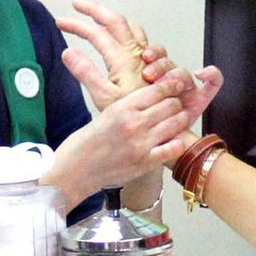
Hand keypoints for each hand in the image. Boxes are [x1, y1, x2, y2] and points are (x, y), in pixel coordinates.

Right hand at [46, 68, 208, 209]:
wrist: (75, 170)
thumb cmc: (88, 142)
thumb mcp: (106, 113)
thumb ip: (130, 106)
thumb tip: (153, 95)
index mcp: (122, 107)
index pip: (158, 90)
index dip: (172, 85)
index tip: (178, 85)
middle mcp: (133, 123)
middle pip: (171, 105)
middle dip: (177, 104)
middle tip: (176, 106)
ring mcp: (141, 144)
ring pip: (176, 123)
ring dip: (180, 121)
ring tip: (177, 122)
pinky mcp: (145, 162)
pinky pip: (174, 148)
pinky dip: (177, 143)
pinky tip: (172, 142)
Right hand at [56, 0, 176, 108]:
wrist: (166, 128)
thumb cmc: (137, 117)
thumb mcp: (105, 97)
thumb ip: (85, 72)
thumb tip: (67, 52)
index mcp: (123, 59)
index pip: (97, 32)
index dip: (76, 24)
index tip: (60, 22)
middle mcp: (137, 54)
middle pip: (116, 20)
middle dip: (95, 9)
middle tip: (78, 3)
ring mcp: (148, 59)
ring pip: (133, 28)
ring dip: (114, 20)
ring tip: (97, 17)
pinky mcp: (155, 66)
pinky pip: (145, 41)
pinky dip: (130, 34)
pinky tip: (123, 39)